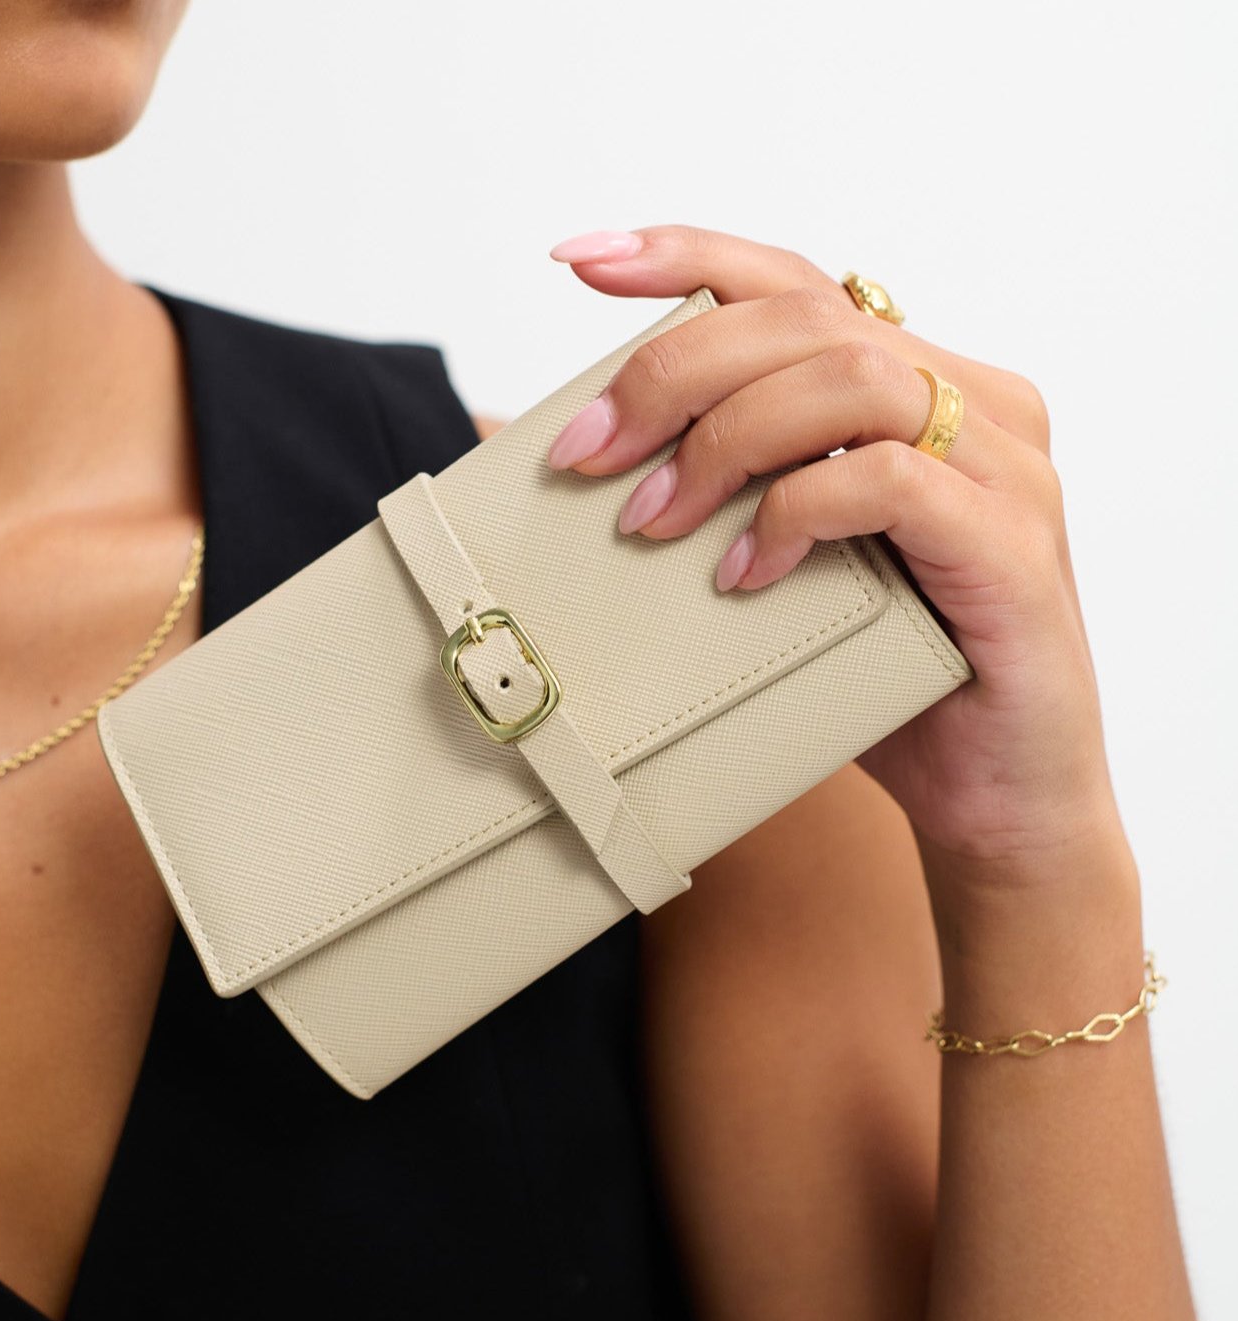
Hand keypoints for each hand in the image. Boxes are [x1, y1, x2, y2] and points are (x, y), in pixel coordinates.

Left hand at [545, 226, 1123, 884]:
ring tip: (652, 525)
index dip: (685, 255)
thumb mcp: (791, 560)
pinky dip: (795, 514)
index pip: (795, 281)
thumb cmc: (883, 673)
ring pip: (848, 380)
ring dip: (724, 442)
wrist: (992, 794)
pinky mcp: (1014, 544)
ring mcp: (1005, 466)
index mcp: (917, 383)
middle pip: (806, 318)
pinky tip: (742, 574)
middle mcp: (973, 398)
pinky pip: (889, 481)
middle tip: (587, 454)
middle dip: (673, 373)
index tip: (579, 261)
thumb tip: (598, 458)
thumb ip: (737, 489)